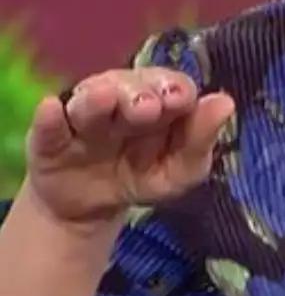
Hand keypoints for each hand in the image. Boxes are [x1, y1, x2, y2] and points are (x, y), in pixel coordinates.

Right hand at [23, 68, 234, 226]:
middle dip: (140, 94)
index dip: (175, 89)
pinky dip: (48, 118)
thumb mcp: (179, 171)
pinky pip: (47, 126)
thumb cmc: (145, 174)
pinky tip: (51, 108)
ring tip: (103, 98)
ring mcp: (85, 117)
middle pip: (131, 86)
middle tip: (148, 108)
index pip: (171, 85)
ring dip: (97, 99)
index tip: (180, 99)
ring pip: (89, 100)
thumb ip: (201, 141)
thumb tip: (226, 103)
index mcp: (160, 101)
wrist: (93, 209)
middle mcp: (122, 100)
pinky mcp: (49, 139)